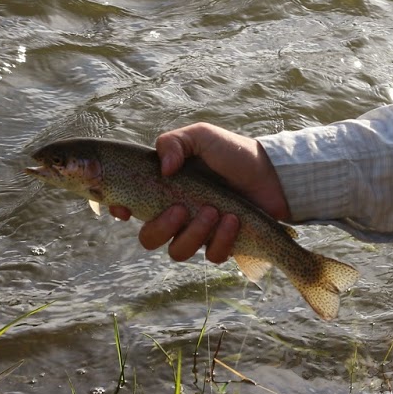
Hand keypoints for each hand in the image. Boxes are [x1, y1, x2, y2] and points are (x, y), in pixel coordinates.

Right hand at [116, 123, 290, 265]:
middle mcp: (177, 215)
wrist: (271, 172)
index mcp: (164, 190)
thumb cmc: (232, 153)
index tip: (125, 210)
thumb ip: (174, 142)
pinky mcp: (223, 245)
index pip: (130, 207)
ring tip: (215, 211)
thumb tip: (164, 169)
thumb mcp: (201, 137)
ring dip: (194, 234)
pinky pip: (212, 256)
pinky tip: (234, 220)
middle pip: (149, 239)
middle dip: (161, 228)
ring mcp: (199, 232)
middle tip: (181, 209)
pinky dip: (221, 240)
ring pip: (178, 251)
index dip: (120, 211)